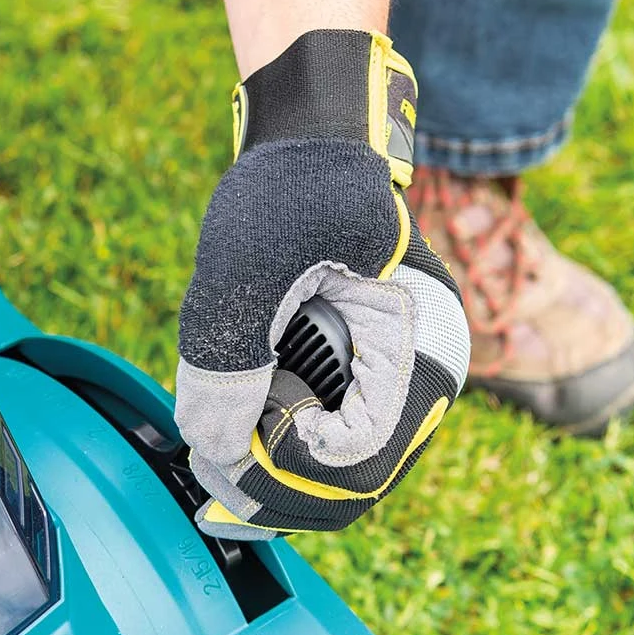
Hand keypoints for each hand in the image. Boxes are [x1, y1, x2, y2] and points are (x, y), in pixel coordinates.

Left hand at [175, 30, 469, 538]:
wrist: (316, 144)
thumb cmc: (289, 186)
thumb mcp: (243, 266)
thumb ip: (226, 361)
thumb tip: (215, 451)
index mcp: (416, 341)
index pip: (363, 456)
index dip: (291, 472)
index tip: (229, 447)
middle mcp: (424, 371)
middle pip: (358, 482)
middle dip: (279, 490)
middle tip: (210, 479)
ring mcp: (400, 377)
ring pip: (345, 471)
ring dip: (279, 477)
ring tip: (218, 456)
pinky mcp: (372, 376)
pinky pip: (336, 439)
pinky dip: (285, 451)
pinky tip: (238, 438)